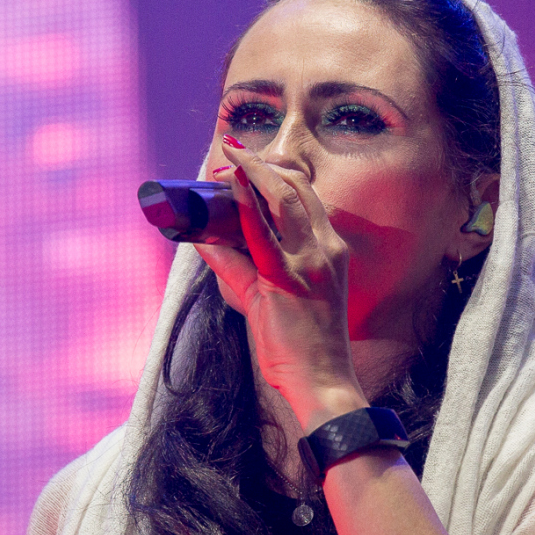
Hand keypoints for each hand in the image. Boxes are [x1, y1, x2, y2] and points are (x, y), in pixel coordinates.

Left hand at [197, 139, 368, 428]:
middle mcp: (326, 248)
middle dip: (261, 164)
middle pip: (295, 187)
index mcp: (330, 249)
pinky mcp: (287, 281)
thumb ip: (239, 267)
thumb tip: (204, 243)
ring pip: (282, 199)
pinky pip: (260, 235)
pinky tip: (228, 186)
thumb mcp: (272, 297)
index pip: (306, 196)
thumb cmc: (301, 345)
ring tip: (224, 160)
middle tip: (229, 153)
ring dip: (250, 173)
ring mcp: (310, 262)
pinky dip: (242, 206)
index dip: (276, 172)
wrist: (322, 381)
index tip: (247, 161)